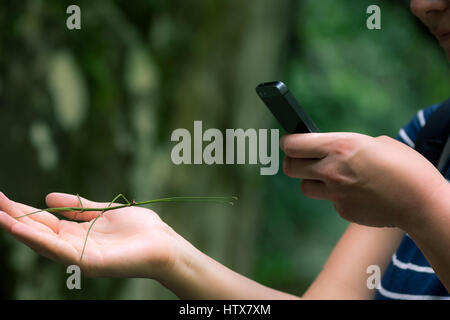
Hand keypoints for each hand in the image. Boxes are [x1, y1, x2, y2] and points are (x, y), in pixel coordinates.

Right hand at [0, 192, 179, 278]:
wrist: (163, 244)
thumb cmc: (139, 229)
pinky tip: (20, 229)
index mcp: (78, 233)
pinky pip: (59, 250)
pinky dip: (38, 240)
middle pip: (39, 231)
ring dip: (19, 229)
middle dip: (15, 217)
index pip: (45, 222)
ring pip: (43, 242)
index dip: (25, 211)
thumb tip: (48, 196)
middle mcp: (74, 246)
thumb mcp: (104, 211)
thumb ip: (78, 206)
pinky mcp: (88, 262)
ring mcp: (80, 256)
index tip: (4, 199)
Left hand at [280, 133, 447, 228]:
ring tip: (331, 177)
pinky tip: (357, 192)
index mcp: (339, 146)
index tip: (289, 141)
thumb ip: (347, 145)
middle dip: (294, 162)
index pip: (292, 145)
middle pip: (289, 167)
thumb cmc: (405, 166)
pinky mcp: (342, 210)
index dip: (288, 142)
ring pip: (305, 187)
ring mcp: (335, 194)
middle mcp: (331, 170)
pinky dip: (337, 196)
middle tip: (303, 159)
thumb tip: (331, 149)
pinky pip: (329, 201)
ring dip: (313, 181)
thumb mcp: (375, 142)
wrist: (421, 202)